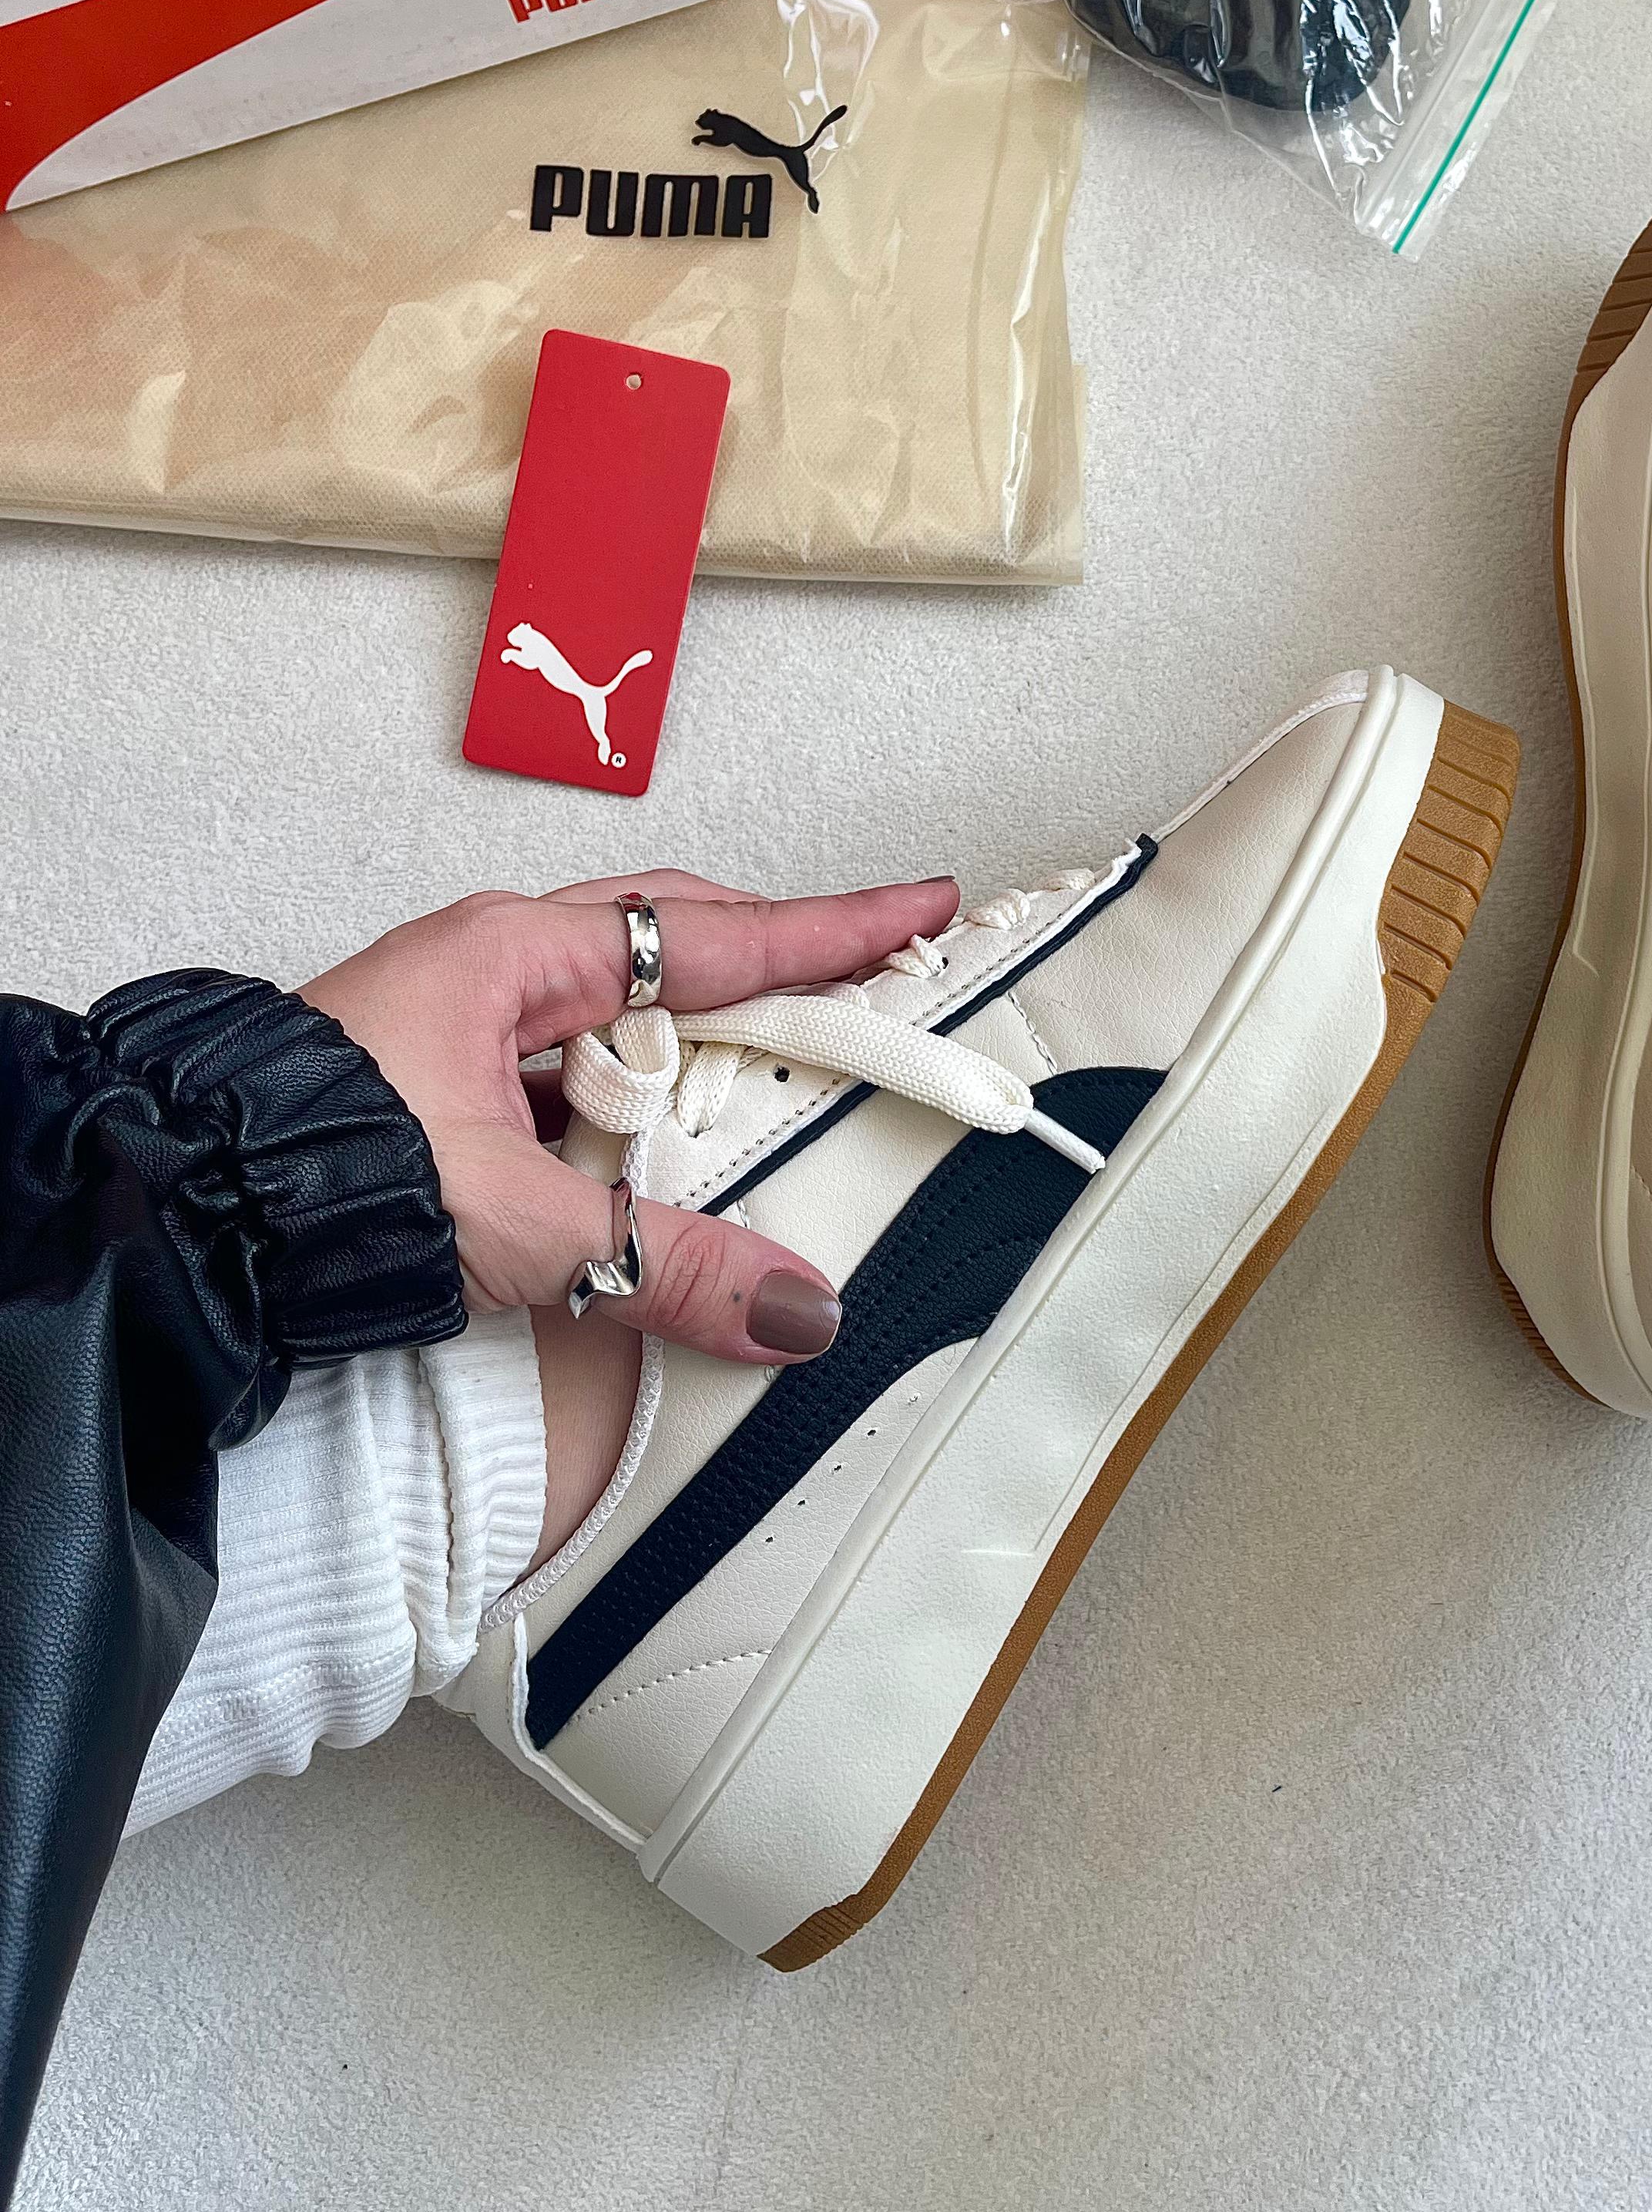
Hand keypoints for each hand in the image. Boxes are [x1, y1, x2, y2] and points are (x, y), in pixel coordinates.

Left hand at [303, 867, 957, 1366]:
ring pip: (624, 1021)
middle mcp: (492, 972)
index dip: (831, 927)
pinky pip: (576, 1081)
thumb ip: (661, 1261)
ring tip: (784, 1092)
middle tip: (868, 988)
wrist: (172, 1213)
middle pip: (676, 952)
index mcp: (514, 954)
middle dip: (777, 970)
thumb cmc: (307, 1171)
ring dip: (704, 1054)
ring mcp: (464, 1029)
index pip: (715, 934)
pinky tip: (668, 1164)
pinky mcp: (443, 1093)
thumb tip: (797, 1306)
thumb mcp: (513, 1220)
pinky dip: (638, 1110)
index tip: (920, 905)